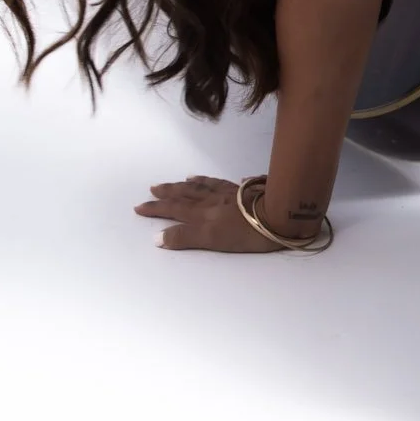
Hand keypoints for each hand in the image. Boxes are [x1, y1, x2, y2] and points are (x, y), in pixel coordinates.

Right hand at [134, 173, 301, 251]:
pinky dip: (221, 182)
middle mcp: (214, 201)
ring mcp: (231, 194)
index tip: (140, 206)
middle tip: (153, 188)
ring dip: (190, 184)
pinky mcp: (248, 192)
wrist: (278, 215)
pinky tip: (225, 180)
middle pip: (187, 195)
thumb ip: (185, 238)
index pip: (175, 209)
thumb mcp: (212, 240)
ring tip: (182, 180)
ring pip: (205, 187)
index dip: (157, 208)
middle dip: (168, 193)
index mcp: (204, 214)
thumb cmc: (246, 233)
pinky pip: (228, 184)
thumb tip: (158, 238)